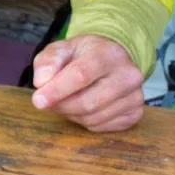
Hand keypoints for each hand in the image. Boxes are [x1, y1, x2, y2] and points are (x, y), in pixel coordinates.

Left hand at [30, 34, 146, 131]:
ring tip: (63, 102)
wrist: (112, 59)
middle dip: (61, 106)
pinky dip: (84, 121)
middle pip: (88, 102)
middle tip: (45, 102)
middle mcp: (129, 75)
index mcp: (109, 54)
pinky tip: (80, 108)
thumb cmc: (83, 54)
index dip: (57, 90)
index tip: (38, 100)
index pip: (81, 75)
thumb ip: (47, 61)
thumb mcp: (61, 48)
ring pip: (94, 117)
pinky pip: (102, 126)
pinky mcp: (136, 114)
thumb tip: (41, 83)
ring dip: (70, 114)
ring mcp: (136, 97)